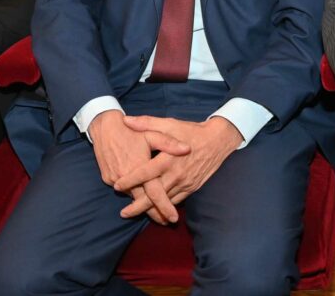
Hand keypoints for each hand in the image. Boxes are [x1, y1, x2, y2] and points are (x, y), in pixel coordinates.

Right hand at [88, 110, 189, 223]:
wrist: (103, 126)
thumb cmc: (131, 130)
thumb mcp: (152, 133)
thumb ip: (169, 143)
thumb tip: (187, 149)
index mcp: (140, 166)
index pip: (154, 192)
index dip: (165, 206)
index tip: (174, 218)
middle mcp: (126, 177)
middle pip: (143, 201)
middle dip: (156, 213)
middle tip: (167, 221)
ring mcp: (114, 179)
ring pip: (132, 197)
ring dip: (144, 204)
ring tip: (158, 213)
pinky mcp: (107, 178)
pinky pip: (123, 190)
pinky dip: (133, 194)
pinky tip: (141, 196)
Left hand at [112, 115, 242, 217]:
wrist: (218, 140)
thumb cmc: (191, 131)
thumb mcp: (169, 124)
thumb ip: (146, 123)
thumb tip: (126, 120)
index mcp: (168, 158)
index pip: (145, 173)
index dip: (130, 180)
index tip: (117, 185)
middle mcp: (176, 174)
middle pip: (154, 195)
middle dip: (137, 206)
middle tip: (123, 213)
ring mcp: (185, 183)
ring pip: (165, 201)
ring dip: (150, 210)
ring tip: (135, 213)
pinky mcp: (192, 187)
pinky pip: (177, 201)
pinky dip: (165, 207)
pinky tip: (156, 211)